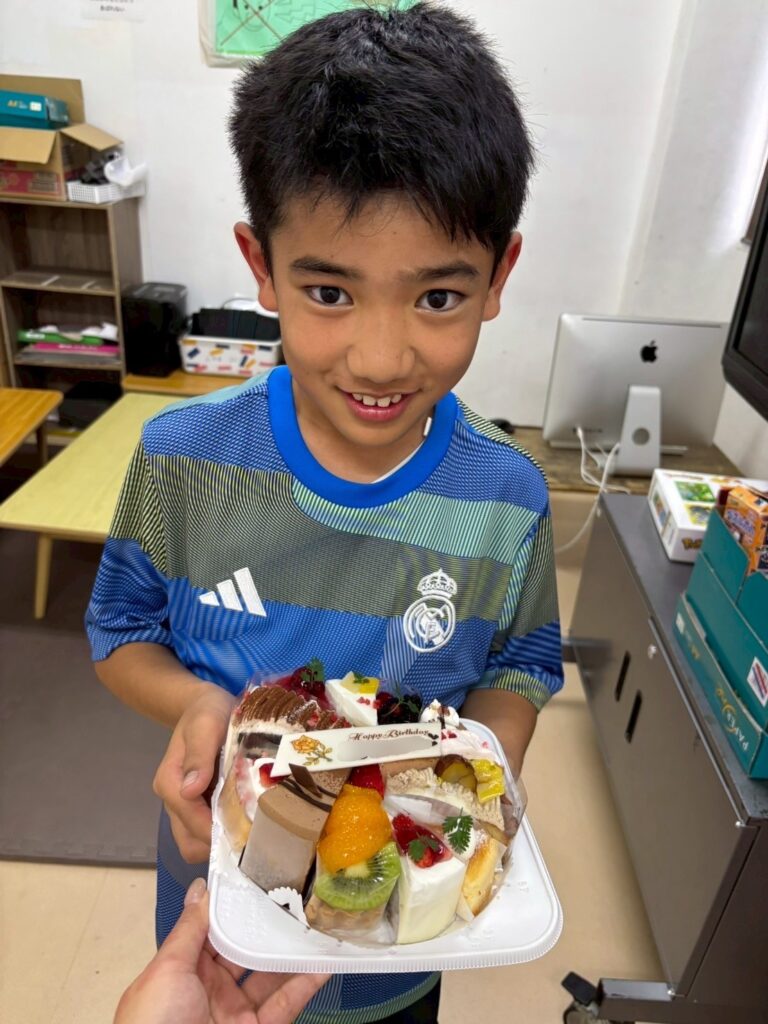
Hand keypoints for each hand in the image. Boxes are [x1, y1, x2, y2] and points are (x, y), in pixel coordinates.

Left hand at [115, 879, 329, 1023]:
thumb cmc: (154, 1021)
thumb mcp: (167, 970)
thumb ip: (190, 929)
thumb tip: (201, 887)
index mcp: (184, 970)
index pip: (215, 930)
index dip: (236, 907)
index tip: (262, 878)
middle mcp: (211, 988)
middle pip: (247, 951)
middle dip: (269, 927)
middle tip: (299, 898)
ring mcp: (236, 1012)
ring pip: (270, 976)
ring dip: (293, 953)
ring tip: (319, 925)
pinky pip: (285, 1005)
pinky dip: (305, 985)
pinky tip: (324, 963)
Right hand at [153, 686, 236, 861]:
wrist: (208, 705)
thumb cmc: (207, 712)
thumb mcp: (206, 724)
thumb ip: (198, 754)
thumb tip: (190, 791)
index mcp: (170, 781)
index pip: (191, 819)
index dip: (217, 828)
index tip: (248, 827)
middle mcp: (174, 799)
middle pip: (191, 841)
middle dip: (220, 842)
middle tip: (252, 831)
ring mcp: (186, 805)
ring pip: (198, 842)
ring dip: (223, 840)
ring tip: (253, 825)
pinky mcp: (200, 806)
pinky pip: (208, 832)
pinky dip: (225, 832)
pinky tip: (248, 817)